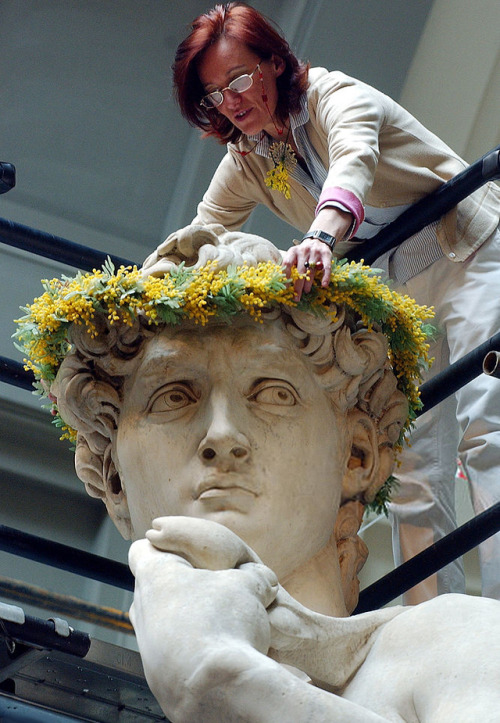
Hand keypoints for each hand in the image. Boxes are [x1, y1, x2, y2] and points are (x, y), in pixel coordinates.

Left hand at [128, 517, 279, 719]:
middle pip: (154, 587)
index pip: (141, 549)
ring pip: (162, 622)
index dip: (163, 545)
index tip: (183, 550)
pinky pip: (170, 653)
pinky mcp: (157, 677)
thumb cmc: (226, 624)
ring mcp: (146, 646)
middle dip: (181, 585)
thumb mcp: (250, 585)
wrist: (220, 688)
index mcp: (155, 576)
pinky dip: (189, 649)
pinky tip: (216, 652)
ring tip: (219, 624)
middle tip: (212, 588)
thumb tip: (261, 577)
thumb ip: (252, 575)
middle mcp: (142, 609)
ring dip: (185, 619)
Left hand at [282, 207, 352, 300]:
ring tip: (306, 291)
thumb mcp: (294, 255)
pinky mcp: (326, 254)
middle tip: (296, 296)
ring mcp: (315, 252)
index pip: (287, 264)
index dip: (286, 276)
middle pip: (300, 270)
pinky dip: (325, 277)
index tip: (286, 288)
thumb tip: (282, 284)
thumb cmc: (303, 253)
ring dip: (308, 283)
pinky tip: (324, 285)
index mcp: (293, 251)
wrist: (318, 239)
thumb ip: (289, 266)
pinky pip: (326, 268)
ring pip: (312, 270)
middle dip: (298, 285)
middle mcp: (304, 251)